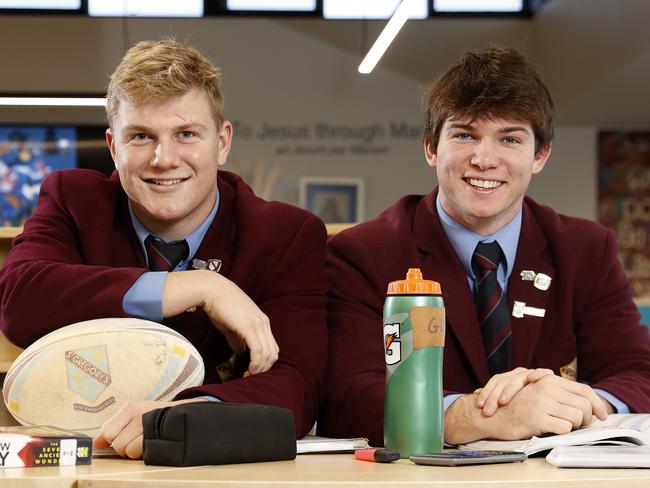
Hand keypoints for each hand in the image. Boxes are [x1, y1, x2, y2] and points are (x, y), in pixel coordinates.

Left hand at [93, 398, 203, 458]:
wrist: (187, 417)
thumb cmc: (159, 419)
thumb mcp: (136, 417)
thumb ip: (114, 428)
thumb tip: (95, 443)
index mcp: (131, 407)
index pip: (107, 431)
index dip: (113, 439)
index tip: (124, 437)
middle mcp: (139, 413)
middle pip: (115, 443)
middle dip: (123, 447)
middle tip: (137, 440)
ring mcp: (149, 424)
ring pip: (126, 451)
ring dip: (135, 452)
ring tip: (146, 442)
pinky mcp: (157, 435)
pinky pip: (138, 452)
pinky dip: (144, 453)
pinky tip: (152, 445)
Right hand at [162, 271, 278, 375]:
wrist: (212, 290)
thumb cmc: (220, 306)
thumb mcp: (232, 325)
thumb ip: (238, 339)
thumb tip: (240, 352)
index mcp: (262, 322)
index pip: (272, 348)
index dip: (264, 363)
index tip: (252, 371)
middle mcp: (264, 323)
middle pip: (273, 353)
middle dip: (263, 369)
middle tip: (250, 376)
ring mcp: (259, 324)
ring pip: (268, 354)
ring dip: (259, 369)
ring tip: (247, 375)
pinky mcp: (250, 326)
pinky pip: (259, 351)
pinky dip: (256, 363)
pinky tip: (248, 370)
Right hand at [445, 375, 608, 444]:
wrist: (489, 413)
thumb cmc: (512, 405)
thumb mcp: (533, 391)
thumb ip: (554, 391)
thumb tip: (583, 402)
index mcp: (547, 379)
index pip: (583, 389)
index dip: (596, 403)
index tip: (601, 414)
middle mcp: (546, 387)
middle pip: (584, 403)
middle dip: (588, 417)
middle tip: (584, 424)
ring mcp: (542, 401)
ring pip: (577, 416)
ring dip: (575, 425)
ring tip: (565, 427)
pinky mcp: (537, 417)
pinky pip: (564, 427)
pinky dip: (563, 432)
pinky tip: (552, 430)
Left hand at [474, 367, 553, 415]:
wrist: (550, 396)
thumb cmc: (527, 402)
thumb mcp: (511, 400)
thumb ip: (497, 396)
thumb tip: (475, 392)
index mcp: (510, 378)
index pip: (495, 381)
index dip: (487, 392)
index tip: (480, 405)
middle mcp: (519, 374)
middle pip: (504, 380)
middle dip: (494, 395)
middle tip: (487, 411)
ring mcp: (532, 373)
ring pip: (518, 377)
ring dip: (510, 388)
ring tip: (503, 401)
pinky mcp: (547, 376)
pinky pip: (543, 372)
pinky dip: (538, 373)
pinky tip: (532, 378)